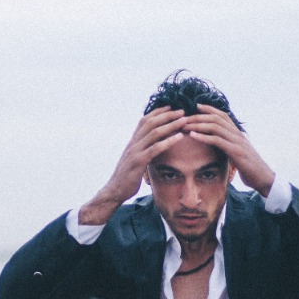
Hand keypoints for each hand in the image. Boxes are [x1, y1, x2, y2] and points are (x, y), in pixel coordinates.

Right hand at [79, 107, 187, 224]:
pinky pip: (155, 148)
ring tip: (184, 120)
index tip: (171, 107)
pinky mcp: (138, 162)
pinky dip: (168, 141)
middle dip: (167, 115)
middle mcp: (133, 143)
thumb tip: (154, 148)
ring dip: (171, 125)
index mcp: (132, 142)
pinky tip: (179, 137)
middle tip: (182, 111)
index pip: (145, 121)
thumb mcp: (135, 160)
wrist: (114, 191)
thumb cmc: (127, 177)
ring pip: (154, 133)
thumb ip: (143, 151)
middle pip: (151, 123)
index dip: (158, 112)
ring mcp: (135, 152)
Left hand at [183, 104, 275, 196]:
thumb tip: (218, 147)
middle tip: (183, 118)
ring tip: (184, 126)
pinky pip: (217, 141)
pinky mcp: (236, 152)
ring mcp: (237, 142)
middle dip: (198, 117)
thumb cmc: (250, 168)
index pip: (223, 116)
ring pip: (215, 127)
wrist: (264, 178)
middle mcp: (238, 135)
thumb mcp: (238, 155)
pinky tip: (192, 136)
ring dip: (198, 125)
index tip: (196, 106)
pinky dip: (203, 137)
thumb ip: (229, 147)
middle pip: (216, 119)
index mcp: (238, 134)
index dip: (209, 109)